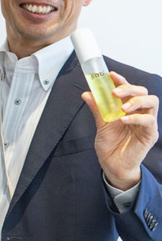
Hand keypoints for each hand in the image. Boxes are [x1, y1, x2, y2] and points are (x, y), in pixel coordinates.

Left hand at [82, 71, 159, 190]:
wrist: (112, 165)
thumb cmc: (111, 145)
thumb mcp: (101, 125)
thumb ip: (97, 109)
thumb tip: (87, 94)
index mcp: (129, 108)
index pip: (130, 90)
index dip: (122, 81)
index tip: (111, 75)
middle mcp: (140, 113)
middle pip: (143, 92)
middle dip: (130, 88)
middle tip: (115, 91)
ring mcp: (147, 123)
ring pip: (152, 102)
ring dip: (136, 101)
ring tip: (122, 107)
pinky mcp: (150, 134)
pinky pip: (149, 121)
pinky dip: (136, 118)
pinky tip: (124, 120)